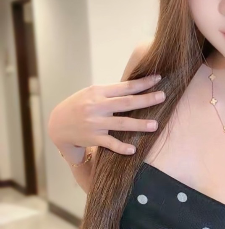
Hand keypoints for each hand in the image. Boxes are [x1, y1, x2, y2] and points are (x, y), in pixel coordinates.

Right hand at [48, 75, 164, 154]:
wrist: (57, 125)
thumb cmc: (78, 106)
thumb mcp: (91, 94)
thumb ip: (110, 92)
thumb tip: (136, 87)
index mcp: (98, 92)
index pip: (124, 87)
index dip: (142, 83)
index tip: (158, 79)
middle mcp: (97, 106)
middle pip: (126, 103)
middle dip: (146, 100)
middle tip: (162, 97)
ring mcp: (95, 123)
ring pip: (121, 124)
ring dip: (139, 124)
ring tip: (155, 125)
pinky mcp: (93, 138)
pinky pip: (110, 143)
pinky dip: (121, 147)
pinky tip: (133, 149)